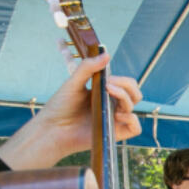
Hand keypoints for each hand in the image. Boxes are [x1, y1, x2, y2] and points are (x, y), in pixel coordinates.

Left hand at [0, 53, 142, 169]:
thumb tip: (106, 54)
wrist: (53, 129)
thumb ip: (88, 68)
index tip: (107, 79)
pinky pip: (135, 128)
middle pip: (135, 94)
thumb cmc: (60, 107)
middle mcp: (111, 105)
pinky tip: (117, 115)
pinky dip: (131, 119)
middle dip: (127, 86)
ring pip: (133, 106)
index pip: (126, 84)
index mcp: (104, 93)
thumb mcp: (73, 83)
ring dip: (124, 98)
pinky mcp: (115, 134)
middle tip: (109, 86)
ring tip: (107, 95)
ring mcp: (114, 119)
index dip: (122, 80)